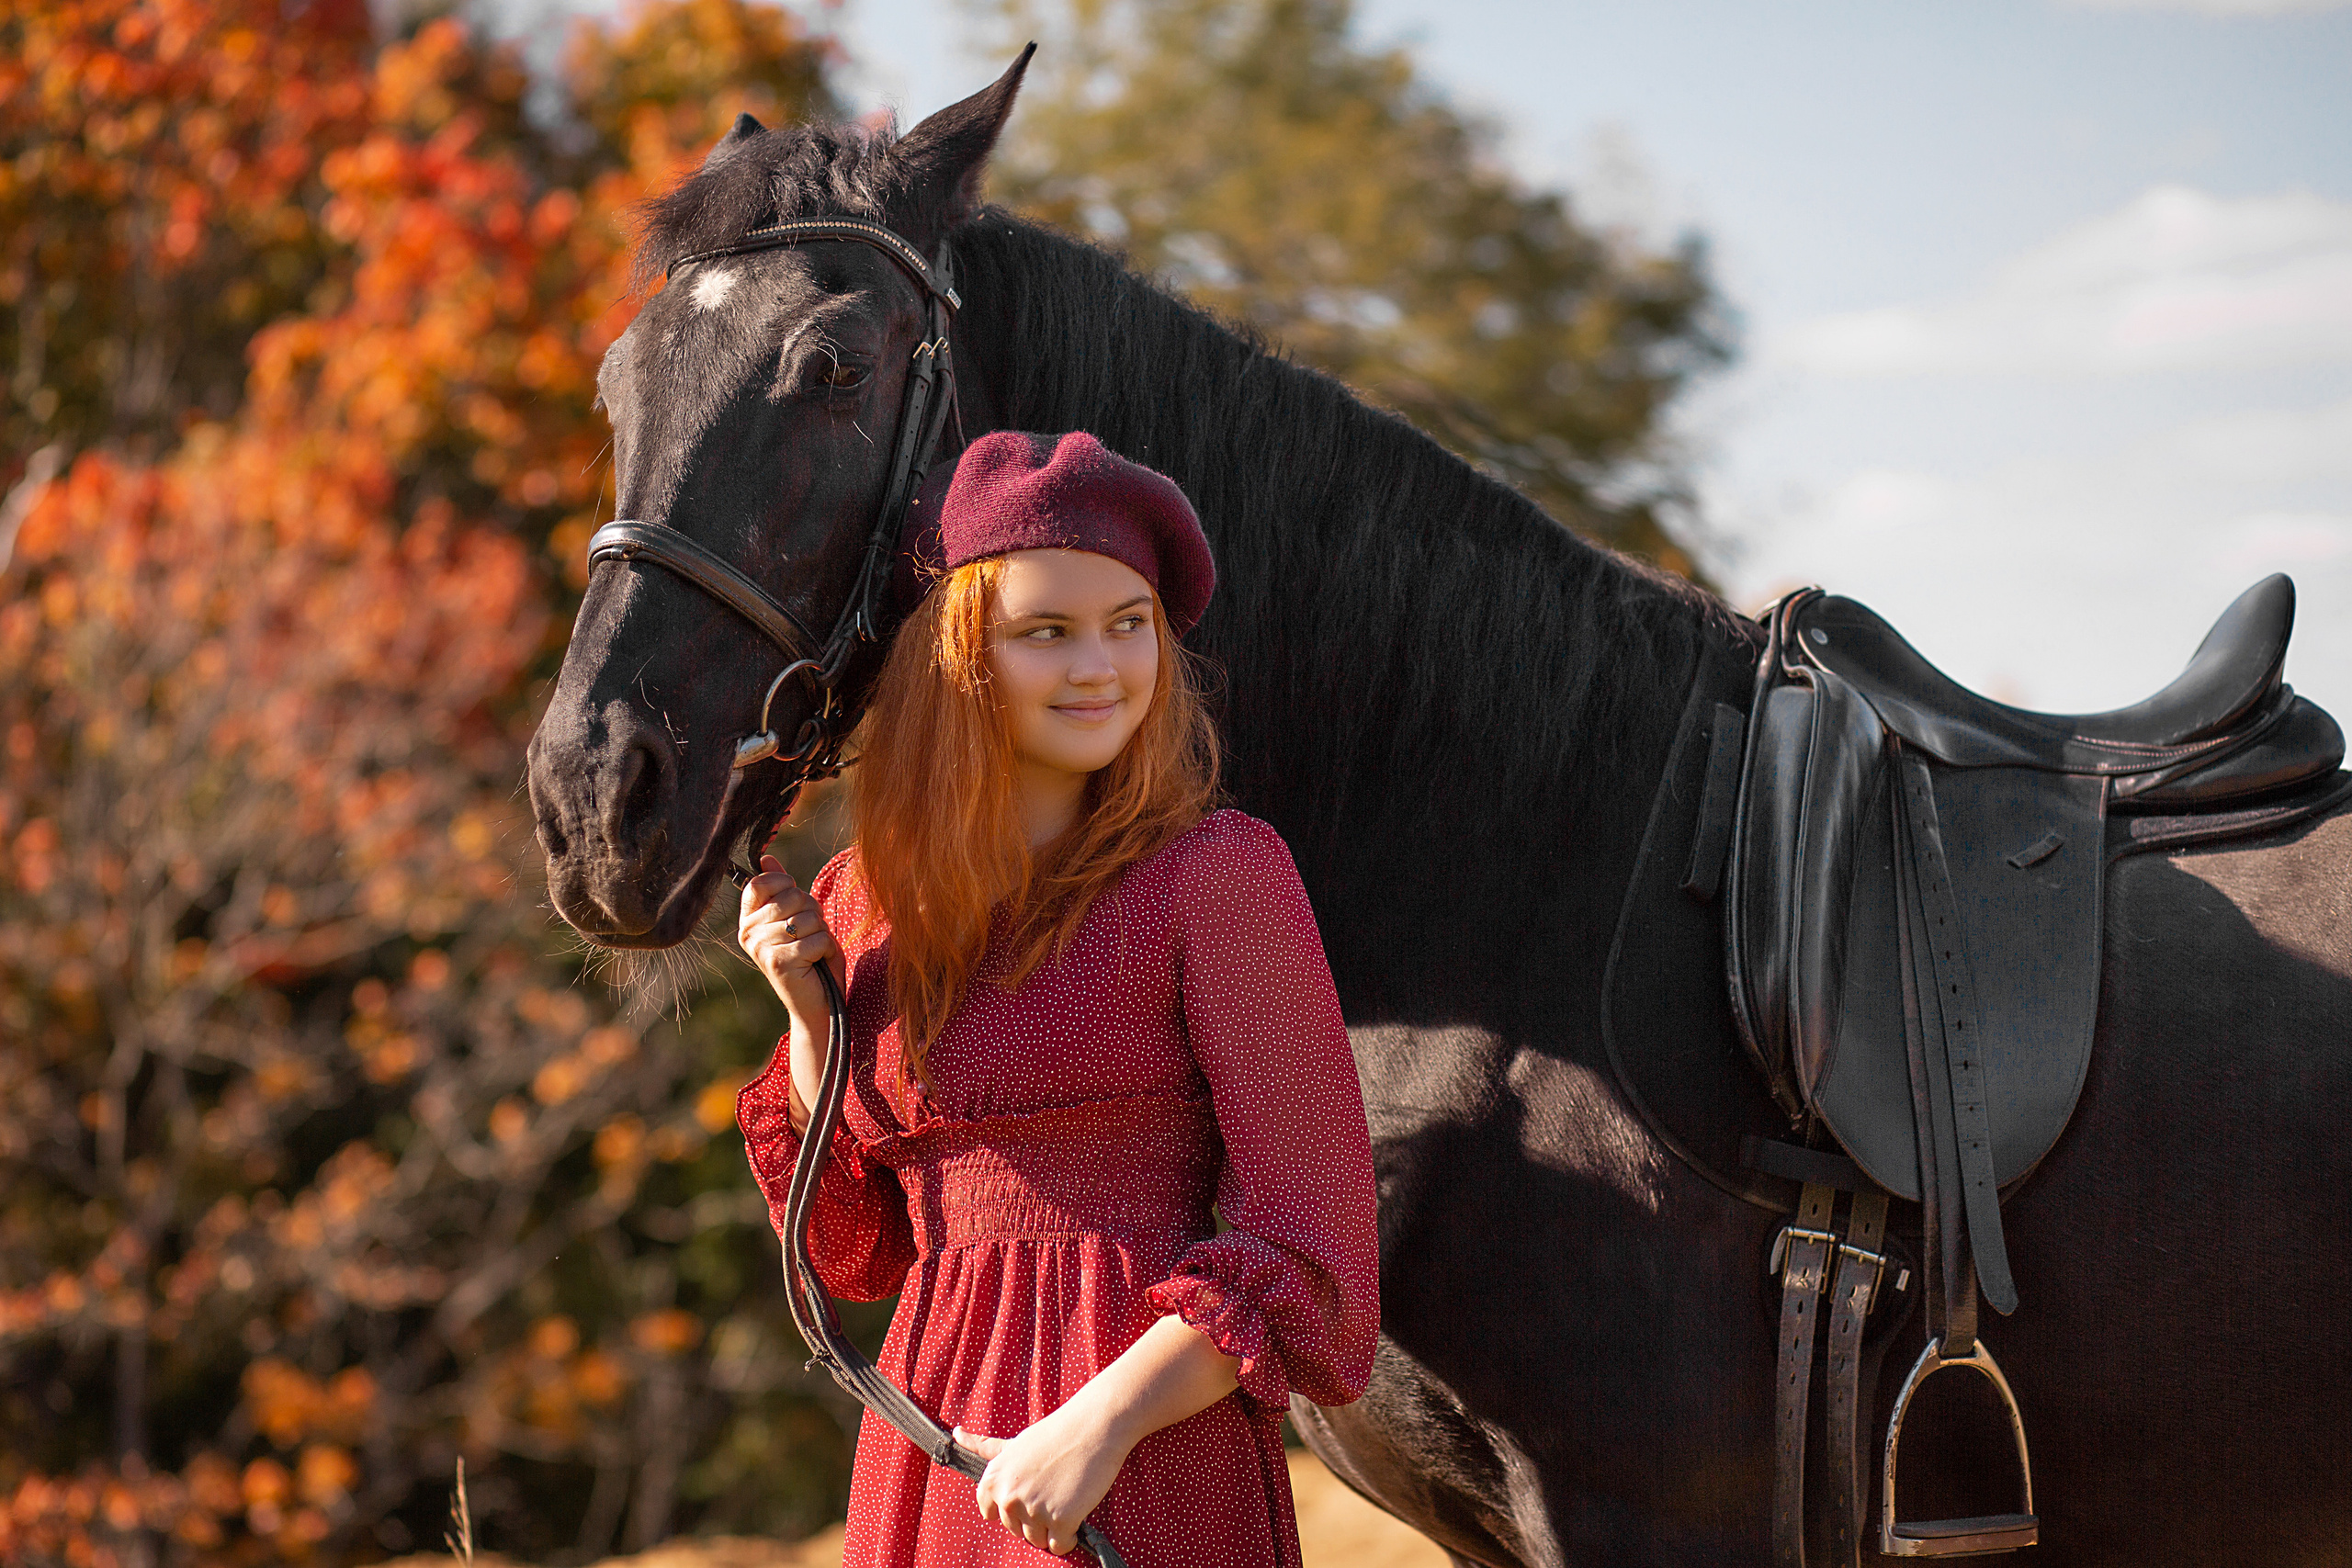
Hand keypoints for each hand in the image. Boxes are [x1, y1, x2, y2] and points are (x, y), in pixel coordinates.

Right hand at [737, 855, 841, 1127]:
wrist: (817, 1003)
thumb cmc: (811, 959)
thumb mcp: (799, 918)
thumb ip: (784, 889)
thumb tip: (767, 858)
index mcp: (749, 918)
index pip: (763, 882)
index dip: (788, 887)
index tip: (796, 908)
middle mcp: (748, 932)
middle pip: (791, 897)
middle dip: (813, 914)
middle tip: (809, 937)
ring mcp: (760, 947)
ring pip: (807, 917)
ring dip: (821, 933)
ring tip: (813, 952)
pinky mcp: (778, 962)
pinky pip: (815, 938)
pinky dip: (826, 949)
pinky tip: (817, 964)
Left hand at [957, 1411, 1129, 1556]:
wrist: (1092, 1428)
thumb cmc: (1054, 1434)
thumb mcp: (1014, 1443)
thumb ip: (985, 1448)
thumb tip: (956, 1434)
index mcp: (994, 1480)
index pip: (990, 1513)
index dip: (1011, 1506)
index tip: (1027, 1492)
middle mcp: (1009, 1497)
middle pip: (1016, 1530)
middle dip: (1034, 1516)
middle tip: (1052, 1489)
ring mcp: (1034, 1511)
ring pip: (1038, 1540)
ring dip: (1052, 1527)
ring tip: (1064, 1497)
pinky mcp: (1060, 1521)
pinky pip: (1060, 1546)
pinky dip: (1069, 1537)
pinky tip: (1076, 1512)